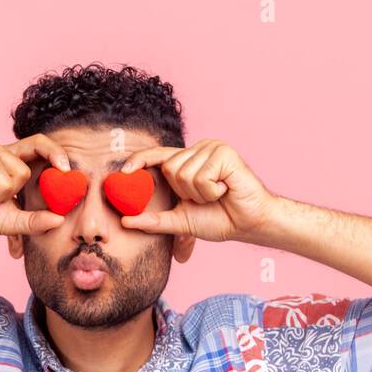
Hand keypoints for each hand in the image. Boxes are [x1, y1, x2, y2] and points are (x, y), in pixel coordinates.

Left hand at [117, 139, 277, 242]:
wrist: (249, 224)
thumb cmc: (219, 219)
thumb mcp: (180, 221)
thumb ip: (154, 221)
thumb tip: (125, 222)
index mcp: (186, 162)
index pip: (157, 155)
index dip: (140, 160)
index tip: (123, 172)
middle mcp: (198, 150)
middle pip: (170, 169)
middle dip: (185, 193)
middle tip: (207, 198)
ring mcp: (212, 148)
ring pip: (185, 173)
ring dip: (201, 194)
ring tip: (218, 194)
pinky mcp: (224, 152)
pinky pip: (202, 176)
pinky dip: (212, 191)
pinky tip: (226, 189)